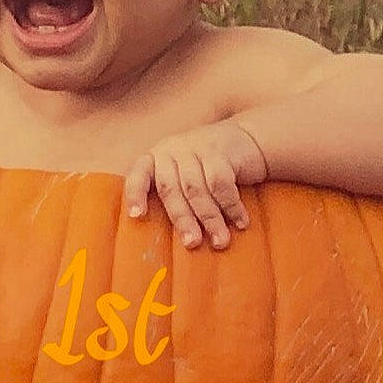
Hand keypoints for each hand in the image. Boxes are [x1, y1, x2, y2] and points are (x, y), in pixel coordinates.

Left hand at [125, 120, 268, 249]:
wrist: (247, 139)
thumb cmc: (211, 169)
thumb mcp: (187, 176)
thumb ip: (176, 197)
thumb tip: (180, 239)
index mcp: (157, 159)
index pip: (138, 175)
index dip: (136, 195)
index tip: (137, 216)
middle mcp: (171, 150)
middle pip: (172, 190)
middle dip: (183, 220)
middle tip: (192, 243)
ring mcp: (195, 147)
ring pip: (198, 189)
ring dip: (211, 219)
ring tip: (220, 241)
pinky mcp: (219, 149)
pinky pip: (222, 183)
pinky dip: (231, 207)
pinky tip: (240, 223)